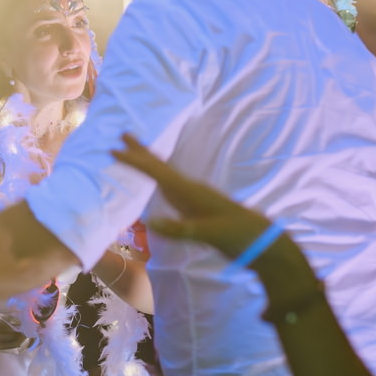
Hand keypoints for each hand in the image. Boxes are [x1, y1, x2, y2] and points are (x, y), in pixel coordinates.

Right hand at [111, 134, 271, 259]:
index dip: (135, 161)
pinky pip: (170, 185)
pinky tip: (156, 181)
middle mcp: (190, 189)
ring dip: (148, 162)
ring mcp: (193, 196)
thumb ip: (181, 229)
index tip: (115, 150)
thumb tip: (150, 221)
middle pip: (160, 166)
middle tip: (123, 134)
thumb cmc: (237, 236)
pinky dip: (158, 178)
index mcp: (190, 192)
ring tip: (134, 152)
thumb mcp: (210, 235)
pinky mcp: (195, 205)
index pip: (157, 172)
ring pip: (165, 174)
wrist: (261, 241)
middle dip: (141, 151)